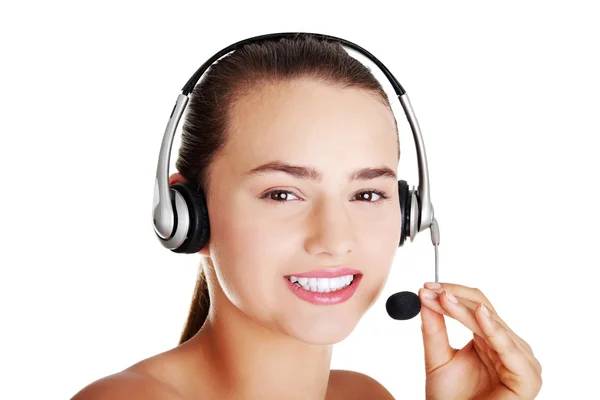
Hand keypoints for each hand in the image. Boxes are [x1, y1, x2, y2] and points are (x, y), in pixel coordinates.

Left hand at [419, 282, 541, 399]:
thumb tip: (424, 297)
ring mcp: (519, 359)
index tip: (424, 287)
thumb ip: (433, 329)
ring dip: (464, 310)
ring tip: (442, 299)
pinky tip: (480, 315)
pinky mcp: (527, 377)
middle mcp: (506, 345)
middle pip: (483, 309)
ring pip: (491, 323)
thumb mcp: (436, 358)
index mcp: (489, 338)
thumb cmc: (451, 398)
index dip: (450, 293)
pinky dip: (494, 330)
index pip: (474, 305)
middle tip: (429, 290)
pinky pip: (509, 348)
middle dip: (454, 297)